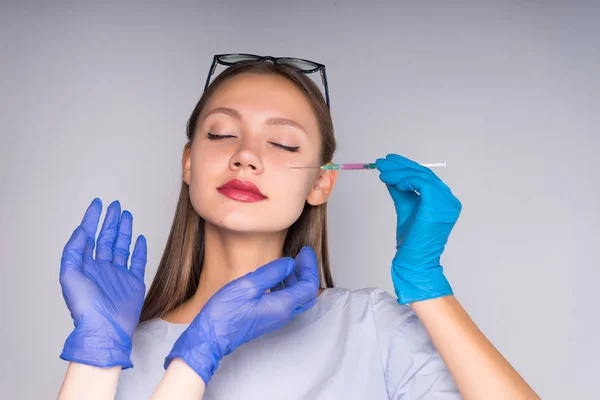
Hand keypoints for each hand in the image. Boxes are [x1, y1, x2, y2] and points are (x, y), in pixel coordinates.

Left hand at [59, 198, 146, 368]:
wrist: (106, 329)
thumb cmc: (85, 307)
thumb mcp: (70, 275)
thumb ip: (74, 251)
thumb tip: (81, 231)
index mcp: (85, 266)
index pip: (89, 236)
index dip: (92, 219)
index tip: (98, 204)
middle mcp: (102, 268)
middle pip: (107, 238)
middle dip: (110, 221)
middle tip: (115, 206)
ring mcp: (118, 274)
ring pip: (122, 246)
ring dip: (124, 230)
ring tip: (126, 215)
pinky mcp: (133, 282)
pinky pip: (137, 261)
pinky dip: (139, 249)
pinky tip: (140, 238)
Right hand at [165, 246, 319, 384]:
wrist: (211, 337)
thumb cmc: (225, 313)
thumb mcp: (248, 285)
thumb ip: (272, 273)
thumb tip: (290, 264)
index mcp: (282, 306)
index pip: (309, 285)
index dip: (310, 266)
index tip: (305, 250)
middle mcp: (283, 314)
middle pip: (307, 293)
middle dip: (306, 272)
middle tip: (300, 256)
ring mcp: (276, 318)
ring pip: (297, 298)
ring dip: (297, 279)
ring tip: (288, 263)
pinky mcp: (268, 319)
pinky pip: (286, 302)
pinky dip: (287, 287)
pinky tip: (275, 278)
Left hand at [376, 154, 461, 303]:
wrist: (414, 261)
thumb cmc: (412, 241)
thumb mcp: (406, 209)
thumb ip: (401, 191)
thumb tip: (390, 175)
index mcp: (445, 202)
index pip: (426, 177)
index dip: (406, 166)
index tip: (389, 162)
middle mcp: (449, 201)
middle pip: (424, 173)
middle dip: (400, 165)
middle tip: (381, 163)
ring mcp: (446, 203)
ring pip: (421, 175)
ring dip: (398, 172)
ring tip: (382, 172)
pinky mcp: (437, 206)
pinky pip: (421, 183)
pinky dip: (404, 179)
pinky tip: (392, 182)